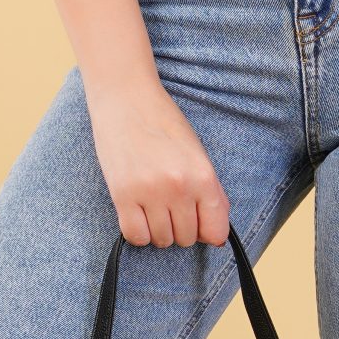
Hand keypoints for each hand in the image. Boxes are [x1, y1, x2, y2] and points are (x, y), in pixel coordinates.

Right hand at [85, 76, 231, 248]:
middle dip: (182, 228)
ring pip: (162, 240)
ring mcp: (150, 192)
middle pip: (187, 237)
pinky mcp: (122, 195)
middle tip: (172, 207)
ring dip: (159, 231)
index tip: (200, 226)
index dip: (209, 233)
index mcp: (203, 175)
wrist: (127, 99)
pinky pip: (135, 236)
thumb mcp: (197, 153)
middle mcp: (179, 187)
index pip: (216, 230)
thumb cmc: (164, 124)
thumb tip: (215, 233)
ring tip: (154, 207)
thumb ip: (210, 192)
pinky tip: (139, 215)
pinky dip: (139, 233)